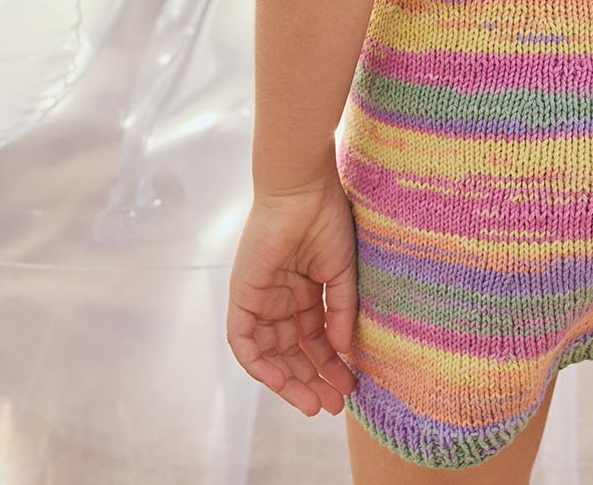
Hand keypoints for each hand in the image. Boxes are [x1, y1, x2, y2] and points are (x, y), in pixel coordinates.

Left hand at [226, 176, 358, 415]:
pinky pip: (244, 342)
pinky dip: (259, 365)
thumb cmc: (327, 219)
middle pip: (292, 352)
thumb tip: (345, 351)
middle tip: (334, 403)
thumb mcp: (342, 272)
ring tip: (315, 400)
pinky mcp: (242, 296)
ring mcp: (260, 299)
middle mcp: (280, 299)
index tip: (350, 384)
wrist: (303, 189)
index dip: (331, 363)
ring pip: (270, 353)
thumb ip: (340, 311)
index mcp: (304, 290)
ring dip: (290, 380)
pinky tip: (281, 382)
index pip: (314, 338)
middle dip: (313, 379)